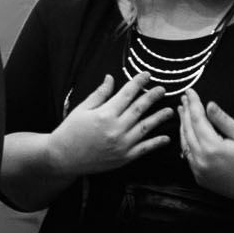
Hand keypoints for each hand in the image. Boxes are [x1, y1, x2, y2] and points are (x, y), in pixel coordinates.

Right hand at [47, 73, 171, 175]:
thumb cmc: (70, 131)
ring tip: (170, 111)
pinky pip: (144, 149)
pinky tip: (166, 138)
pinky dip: (156, 143)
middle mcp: (116, 128)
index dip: (138, 83)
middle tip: (162, 89)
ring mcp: (121, 144)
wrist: (63, 157)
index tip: (147, 75)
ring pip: (145, 128)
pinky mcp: (124, 158)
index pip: (126, 94)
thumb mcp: (82, 109)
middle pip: (139, 109)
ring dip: (159, 118)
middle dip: (152, 97)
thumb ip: (99, 94)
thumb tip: (110, 78)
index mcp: (105, 114)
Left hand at [177, 91, 233, 202]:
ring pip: (185, 143)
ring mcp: (198, 171)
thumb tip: (208, 105)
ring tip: (183, 111)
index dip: (193, 104)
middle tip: (184, 98)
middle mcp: (201, 160)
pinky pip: (188, 156)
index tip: (190, 91)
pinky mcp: (199, 178)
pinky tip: (188, 131)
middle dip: (186, 112)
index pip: (197, 119)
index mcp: (213, 148)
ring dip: (184, 126)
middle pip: (188, 130)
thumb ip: (223, 120)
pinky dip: (187, 141)